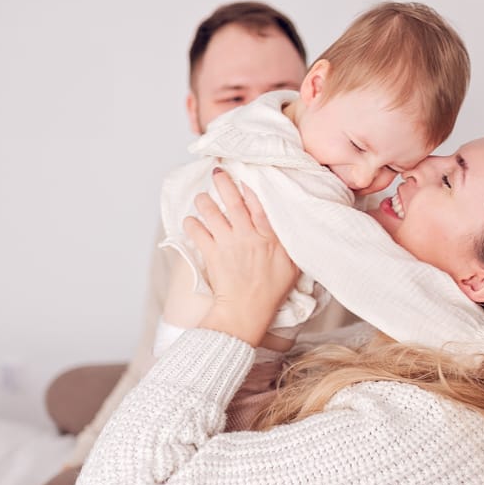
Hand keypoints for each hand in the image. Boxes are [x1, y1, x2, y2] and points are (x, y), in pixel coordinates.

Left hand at [184, 172, 298, 347]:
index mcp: (269, 237)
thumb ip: (289, 243)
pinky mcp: (211, 254)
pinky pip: (196, 231)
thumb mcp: (291, 266)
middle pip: (233, 201)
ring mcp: (227, 243)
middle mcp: (247, 235)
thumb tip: (292, 226)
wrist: (246, 311)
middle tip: (217, 173)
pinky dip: (191, 224)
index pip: (259, 204)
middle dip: (223, 183)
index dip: (250, 188)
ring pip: (211, 212)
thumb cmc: (270, 291)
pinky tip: (191, 221)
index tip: (244, 176)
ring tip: (202, 198)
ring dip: (204, 202)